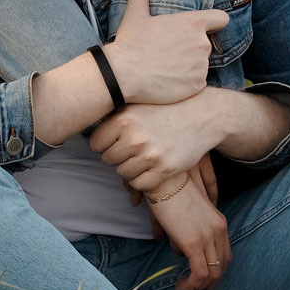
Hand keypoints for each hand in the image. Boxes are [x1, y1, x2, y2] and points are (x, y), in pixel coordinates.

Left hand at [90, 92, 224, 184]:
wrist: (202, 115)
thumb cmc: (165, 109)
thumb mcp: (137, 105)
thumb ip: (114, 118)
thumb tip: (87, 132)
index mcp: (124, 119)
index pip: (96, 144)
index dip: (104, 144)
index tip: (115, 141)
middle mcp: (135, 138)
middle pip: (108, 160)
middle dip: (117, 156)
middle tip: (131, 149)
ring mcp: (150, 155)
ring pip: (123, 173)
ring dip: (130, 168)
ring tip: (142, 156)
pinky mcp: (165, 170)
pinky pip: (140, 184)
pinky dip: (143, 179)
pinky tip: (151, 167)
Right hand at [104, 0, 226, 105]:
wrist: (122, 76)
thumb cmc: (130, 43)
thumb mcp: (135, 13)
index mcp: (193, 23)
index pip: (221, 19)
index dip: (214, 22)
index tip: (202, 28)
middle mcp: (203, 44)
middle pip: (207, 43)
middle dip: (192, 46)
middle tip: (169, 50)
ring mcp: (201, 66)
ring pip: (201, 64)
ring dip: (190, 65)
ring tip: (167, 66)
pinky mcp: (197, 86)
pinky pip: (197, 82)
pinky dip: (186, 83)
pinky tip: (168, 80)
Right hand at [140, 167, 229, 289]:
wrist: (163, 177)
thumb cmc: (165, 188)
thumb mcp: (177, 210)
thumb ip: (174, 227)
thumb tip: (160, 239)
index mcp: (218, 221)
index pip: (224, 253)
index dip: (213, 269)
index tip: (197, 276)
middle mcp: (218, 230)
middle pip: (222, 265)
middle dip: (209, 282)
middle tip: (193, 288)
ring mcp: (208, 237)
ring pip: (212, 274)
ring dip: (198, 287)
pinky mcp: (194, 243)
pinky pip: (199, 274)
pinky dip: (191, 285)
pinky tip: (179, 287)